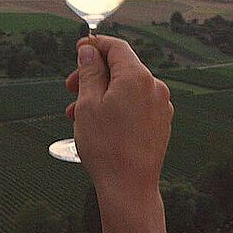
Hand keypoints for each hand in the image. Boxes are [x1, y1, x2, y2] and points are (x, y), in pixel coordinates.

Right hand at [64, 36, 172, 193]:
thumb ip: (89, 72)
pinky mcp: (161, 123)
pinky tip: (100, 124)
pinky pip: (137, 105)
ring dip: (102, 94)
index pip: (116, 47)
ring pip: (127, 89)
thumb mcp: (88, 104)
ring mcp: (161, 106)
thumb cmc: (106, 147)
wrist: (130, 187)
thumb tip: (89, 51)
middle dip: (94, 75)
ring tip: (78, 115)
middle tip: (71, 88)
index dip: (95, 45)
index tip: (79, 50)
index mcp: (137, 77)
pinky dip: (118, 107)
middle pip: (122, 69)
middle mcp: (155, 87)